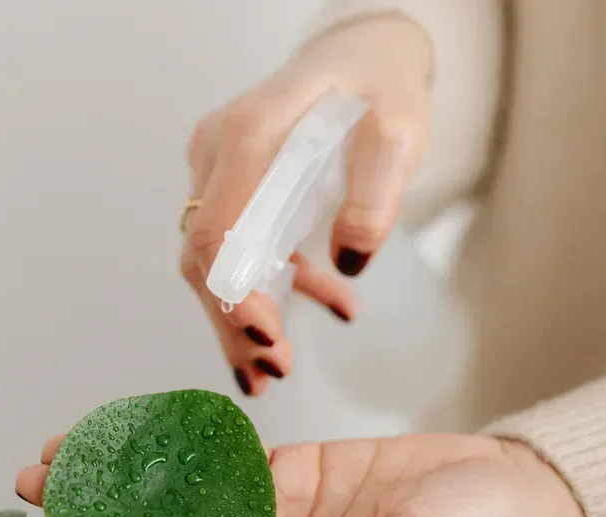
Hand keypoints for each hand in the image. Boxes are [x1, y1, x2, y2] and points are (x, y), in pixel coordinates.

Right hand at [180, 15, 433, 395]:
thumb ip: (376, 192)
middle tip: (273, 372)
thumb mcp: (400, 129)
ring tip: (276, 369)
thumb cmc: (380, 83)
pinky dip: (273, 285)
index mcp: (252, 132)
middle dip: (234, 320)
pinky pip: (239, 245)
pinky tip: (330, 302)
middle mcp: (220, 149)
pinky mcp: (234, 181)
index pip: (217, 227)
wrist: (364, 54)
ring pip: (214, 257)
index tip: (266, 339)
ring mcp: (220, 165)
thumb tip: (350, 262)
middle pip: (205, 251)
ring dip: (244, 314)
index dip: (233, 292)